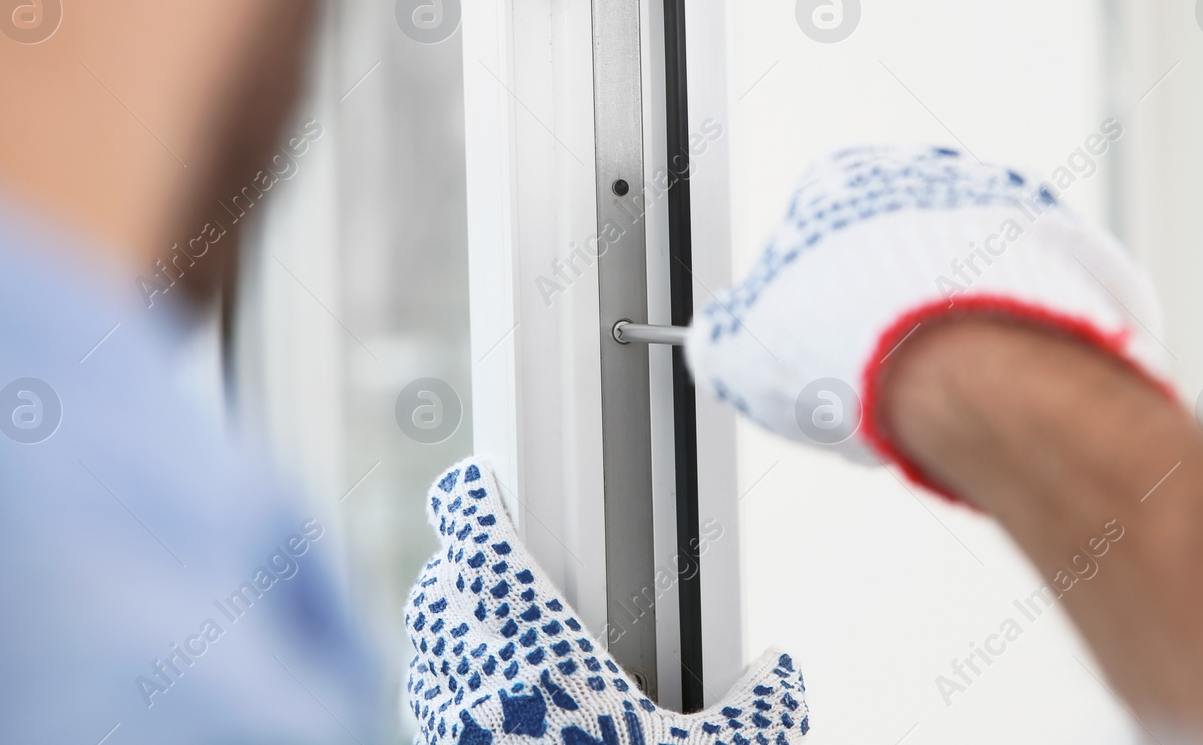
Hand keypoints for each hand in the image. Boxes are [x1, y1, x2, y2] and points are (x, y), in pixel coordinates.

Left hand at [405, 460, 810, 744]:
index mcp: (542, 657)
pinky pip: (423, 708)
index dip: (469, 499)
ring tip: (481, 623)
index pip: (478, 540)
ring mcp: (452, 734)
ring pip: (422, 648)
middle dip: (462, 565)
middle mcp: (480, 689)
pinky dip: (440, 685)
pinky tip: (476, 701)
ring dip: (444, 623)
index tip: (474, 484)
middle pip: (441, 588)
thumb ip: (759, 707)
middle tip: (489, 558)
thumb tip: (780, 672)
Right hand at [682, 145, 1171, 496]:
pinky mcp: (1066, 242)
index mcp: (839, 182)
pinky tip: (995, 372)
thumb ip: (728, 335)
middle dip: (892, 303)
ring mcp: (1000, 202)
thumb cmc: (862, 346)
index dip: (816, 300)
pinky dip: (1018, 321)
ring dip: (958, 310)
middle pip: (901, 244)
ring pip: (969, 262)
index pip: (816, 233)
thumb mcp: (742, 353)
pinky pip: (1034, 285)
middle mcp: (923, 176)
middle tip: (881, 367)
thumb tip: (723, 342)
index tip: (821, 344)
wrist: (970, 367)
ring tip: (942, 380)